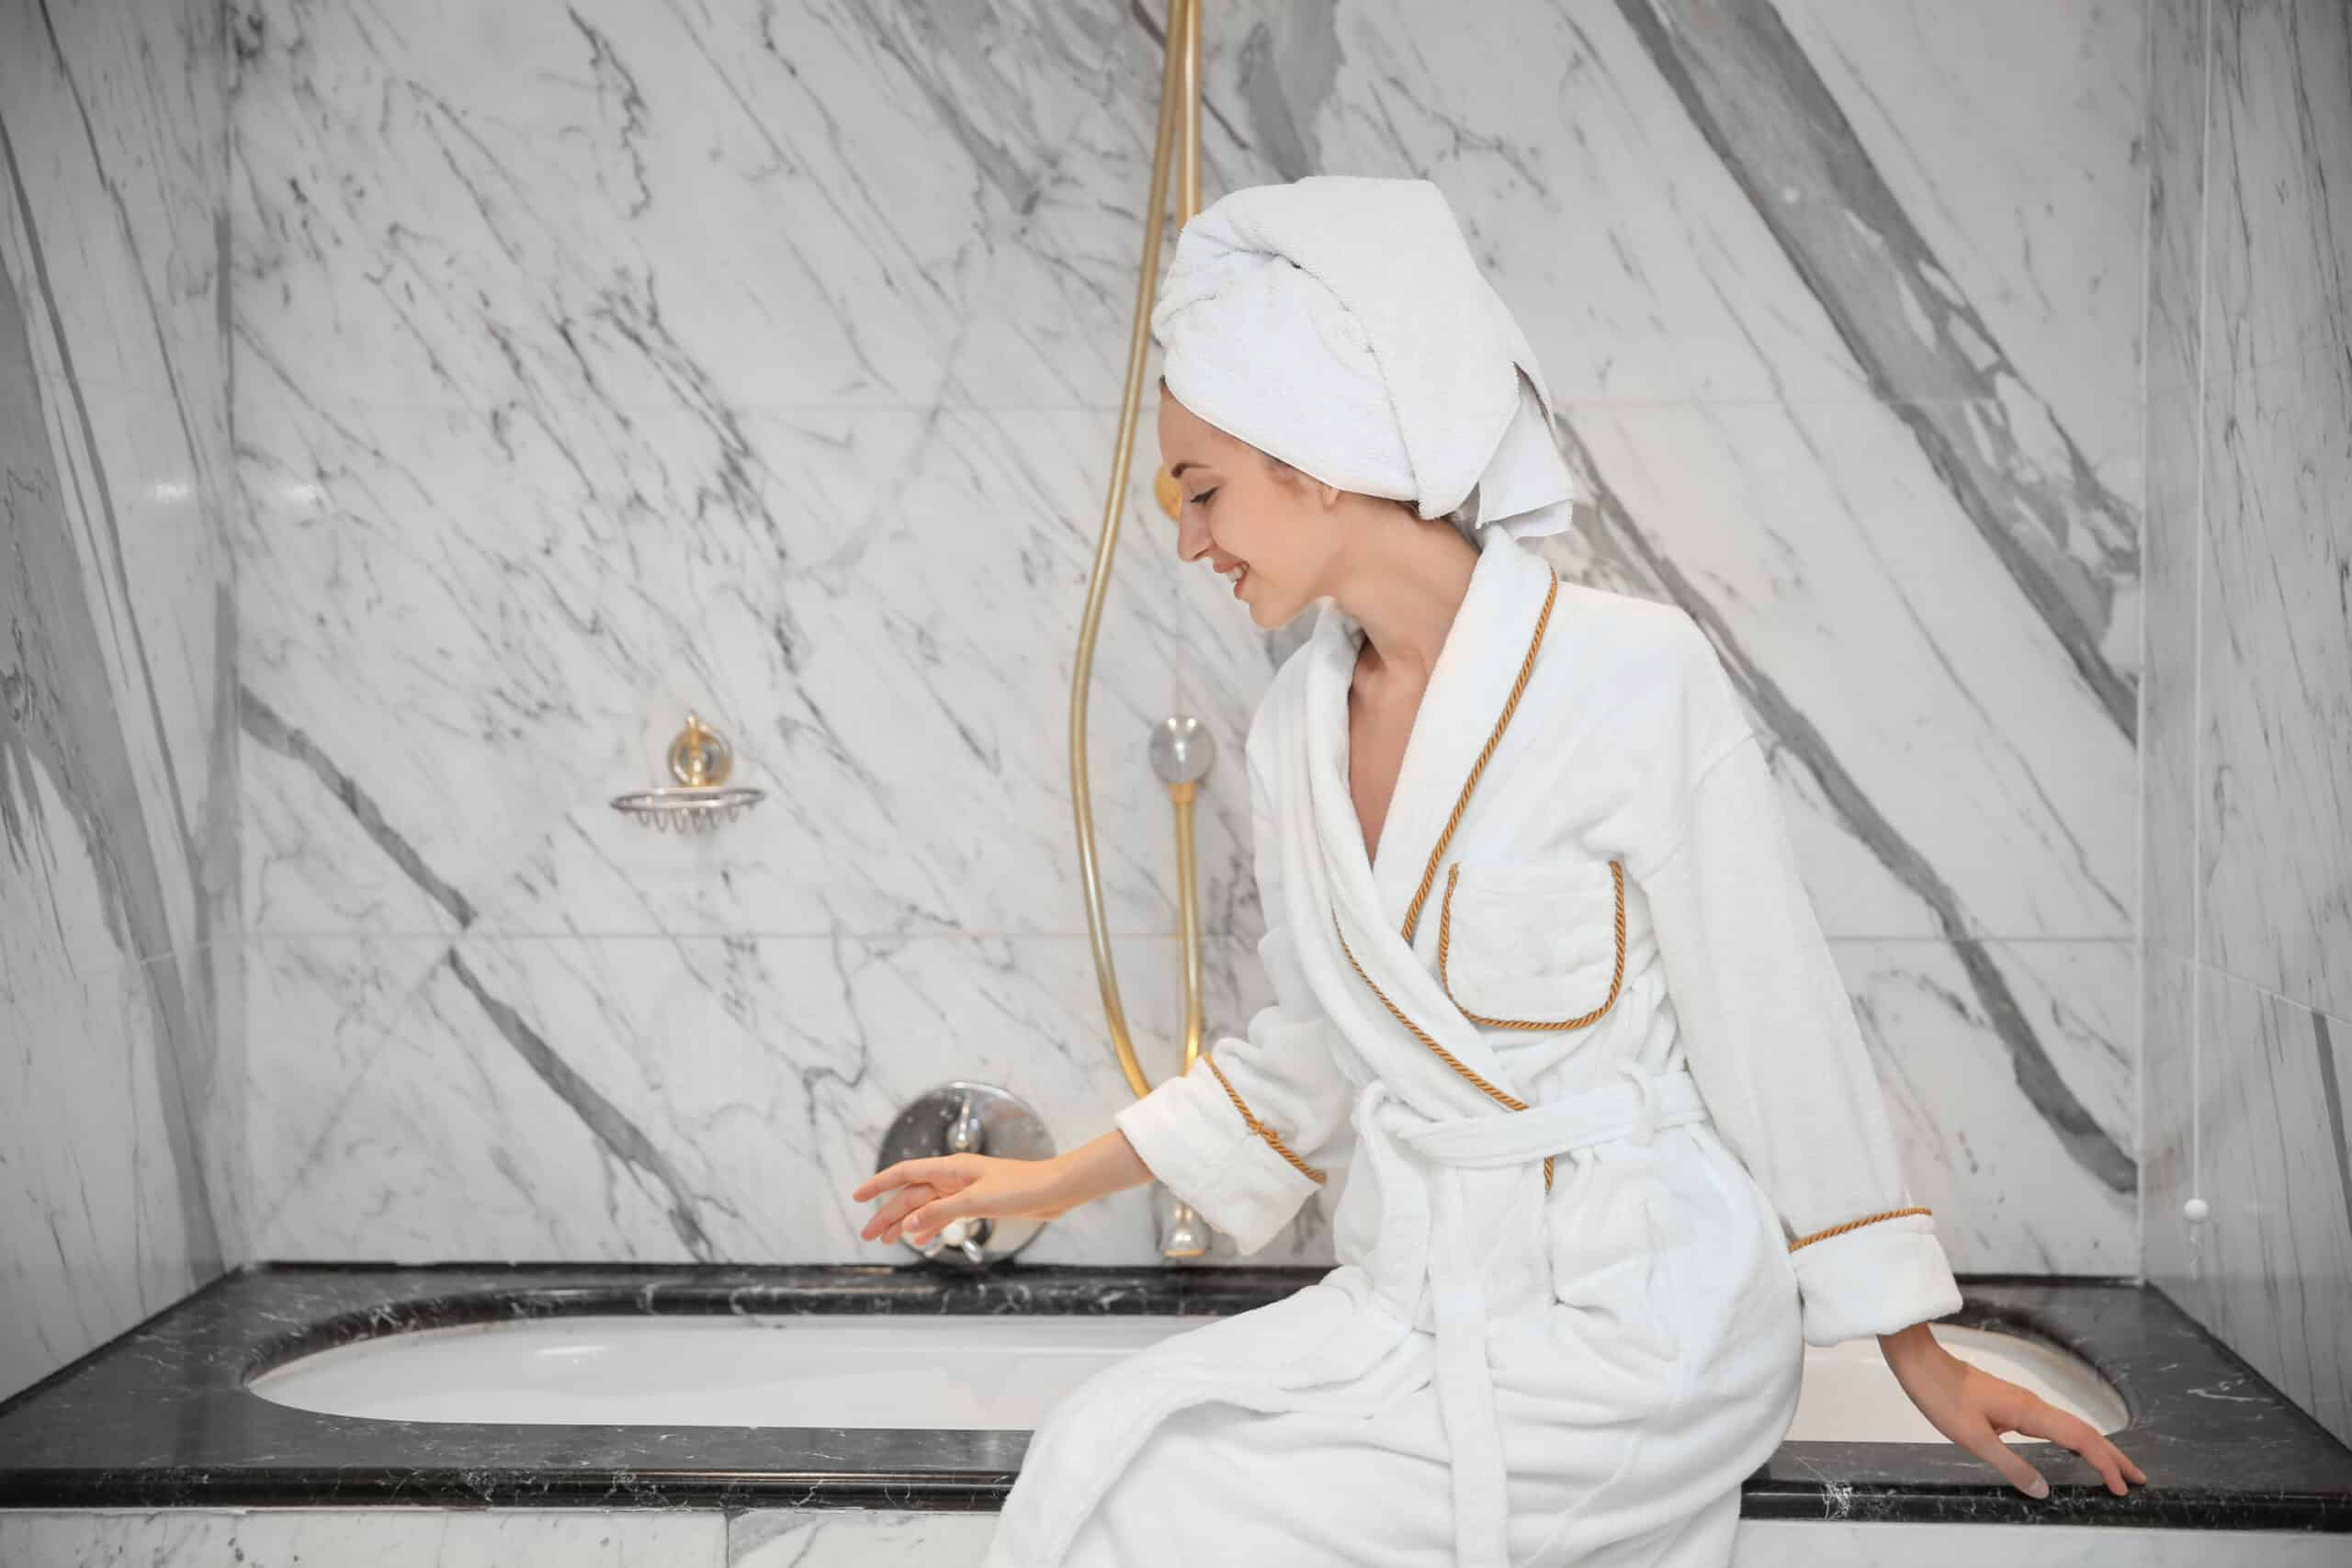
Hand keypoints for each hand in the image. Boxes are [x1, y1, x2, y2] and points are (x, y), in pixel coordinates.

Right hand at [853, 1152, 1077, 1246]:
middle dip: (888, 1214)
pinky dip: (929, 1225)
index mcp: (950, 1169)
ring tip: (887, 1240)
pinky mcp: (976, 1202)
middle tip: (868, 1235)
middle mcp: (953, 1177)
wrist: (1053, 1190)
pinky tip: (920, 1238)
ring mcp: (964, 1190)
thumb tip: (910, 1223)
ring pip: (925, 1206)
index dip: (879, 1185)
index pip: (904, 1174)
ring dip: (906, 1222)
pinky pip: (942, 1214)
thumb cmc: (1021, 1188)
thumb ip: (940, 1212)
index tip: (858, 1196)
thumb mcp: (977, 1201)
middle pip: (911, 1195)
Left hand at [1878, 1322, 2147, 1498]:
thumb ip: (2010, 1465)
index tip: (2123, 1487)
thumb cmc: (1942, 1398)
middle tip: (2139, 1479)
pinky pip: (2054, 1424)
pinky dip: (2074, 1439)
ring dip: (2096, 1447)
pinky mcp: (2013, 1404)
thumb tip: (2043, 1490)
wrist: (1921, 1364)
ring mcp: (2024, 1402)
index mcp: (2030, 1412)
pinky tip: (2073, 1448)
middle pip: (2084, 1431)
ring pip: (2070, 1426)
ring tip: (2115, 1468)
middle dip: (2113, 1455)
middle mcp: (2033, 1405)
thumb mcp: (1972, 1438)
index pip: (2080, 1439)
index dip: (2105, 1463)